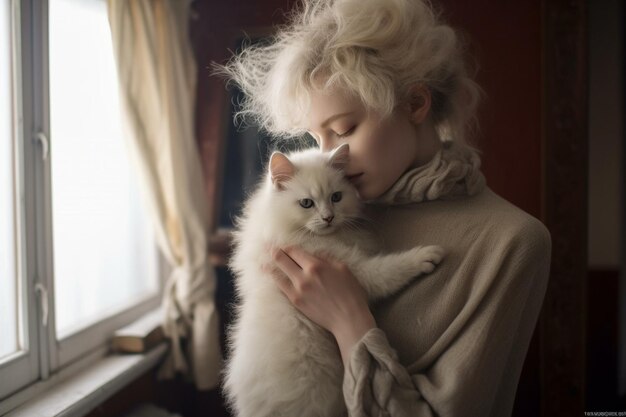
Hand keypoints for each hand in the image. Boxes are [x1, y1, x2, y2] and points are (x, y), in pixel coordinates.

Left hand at [270, 245, 375, 363]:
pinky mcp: (296, 302)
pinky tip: (270, 277)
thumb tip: (314, 253)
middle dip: (273, 251)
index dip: (287, 246)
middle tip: (266, 246)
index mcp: (316, 265)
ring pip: (278, 275)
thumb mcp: (342, 268)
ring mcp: (298, 290)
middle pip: (282, 260)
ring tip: (261, 262)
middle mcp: (304, 276)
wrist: (348, 318)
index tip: (282, 244)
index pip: (295, 251)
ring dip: (269, 266)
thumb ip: (327, 258)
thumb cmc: (350, 292)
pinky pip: (282, 288)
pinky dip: (275, 280)